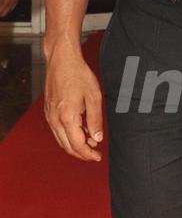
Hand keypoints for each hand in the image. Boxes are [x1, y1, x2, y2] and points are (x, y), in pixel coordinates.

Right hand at [44, 38, 103, 161]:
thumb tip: (97, 138)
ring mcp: (49, 115)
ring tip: (91, 141)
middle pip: (67, 146)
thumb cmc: (78, 74)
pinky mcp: (48, 111)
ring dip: (75, 144)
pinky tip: (81, 131)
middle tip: (95, 154)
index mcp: (67, 117)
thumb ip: (95, 119)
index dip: (88, 154)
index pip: (77, 145)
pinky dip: (69, 135)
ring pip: (61, 140)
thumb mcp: (94, 96)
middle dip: (81, 153)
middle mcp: (55, 119)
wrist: (61, 60)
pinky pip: (57, 130)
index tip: (98, 157)